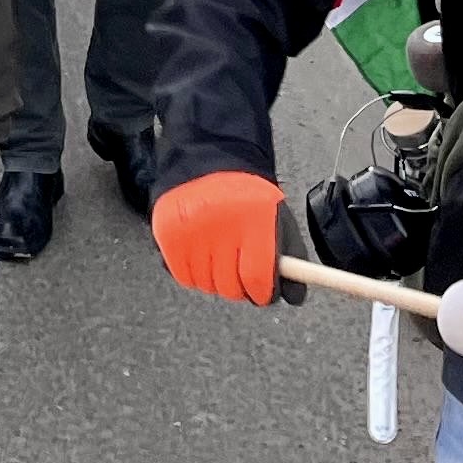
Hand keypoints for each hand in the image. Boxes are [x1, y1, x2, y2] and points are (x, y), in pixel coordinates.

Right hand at [151, 168, 282, 305]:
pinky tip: (201, 255)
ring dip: (216, 280)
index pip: (257, 276)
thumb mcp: (277, 219)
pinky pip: (184, 277)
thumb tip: (293, 297)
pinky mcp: (168, 235)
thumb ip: (291, 258)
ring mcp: (191, 230)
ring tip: (219, 254)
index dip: (262, 292)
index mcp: (254, 218)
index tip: (263, 293)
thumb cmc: (245, 197)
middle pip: (230, 286)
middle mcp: (220, 223)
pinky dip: (194, 274)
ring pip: (207, 285)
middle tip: (241, 272)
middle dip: (240, 288)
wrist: (206, 164)